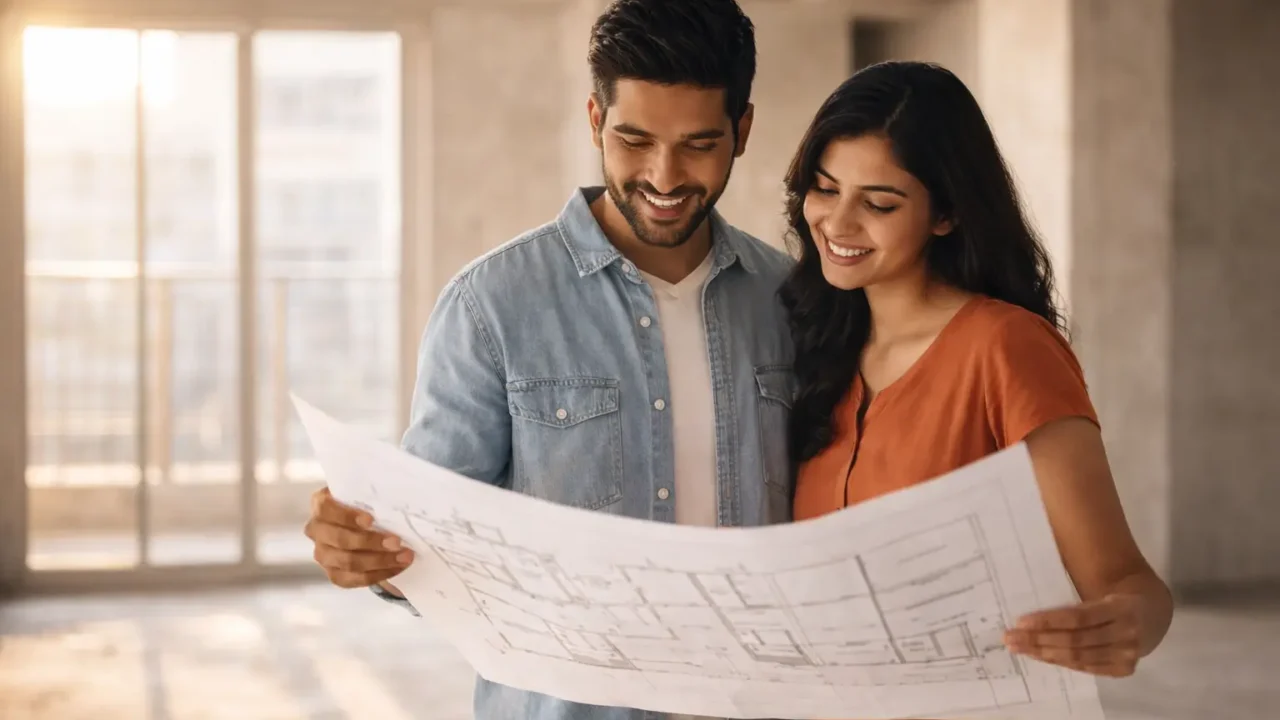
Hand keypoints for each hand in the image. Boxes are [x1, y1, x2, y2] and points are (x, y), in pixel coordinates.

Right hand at [304, 487, 413, 588]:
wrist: (362, 526)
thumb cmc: (365, 504)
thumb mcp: (365, 493)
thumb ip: (371, 493)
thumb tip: (395, 495)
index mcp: (321, 504)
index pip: (326, 509)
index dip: (347, 516)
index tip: (371, 520)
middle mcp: (316, 530)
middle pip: (340, 539)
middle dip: (371, 542)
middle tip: (397, 542)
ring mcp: (323, 554)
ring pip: (348, 562)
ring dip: (379, 561)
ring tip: (404, 556)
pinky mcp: (333, 574)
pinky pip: (354, 579)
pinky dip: (378, 574)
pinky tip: (396, 567)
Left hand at [1003, 594, 1145, 676]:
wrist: (1152, 613)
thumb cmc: (1115, 598)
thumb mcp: (1104, 592)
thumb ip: (1075, 601)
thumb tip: (1032, 602)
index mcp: (1121, 607)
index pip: (1078, 617)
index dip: (1048, 621)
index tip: (1020, 621)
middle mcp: (1126, 633)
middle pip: (1075, 640)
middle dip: (1038, 639)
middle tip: (1010, 637)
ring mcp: (1127, 655)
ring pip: (1078, 657)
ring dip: (1044, 653)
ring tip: (1019, 647)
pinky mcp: (1124, 669)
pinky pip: (1086, 667)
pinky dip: (1061, 662)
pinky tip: (1041, 655)